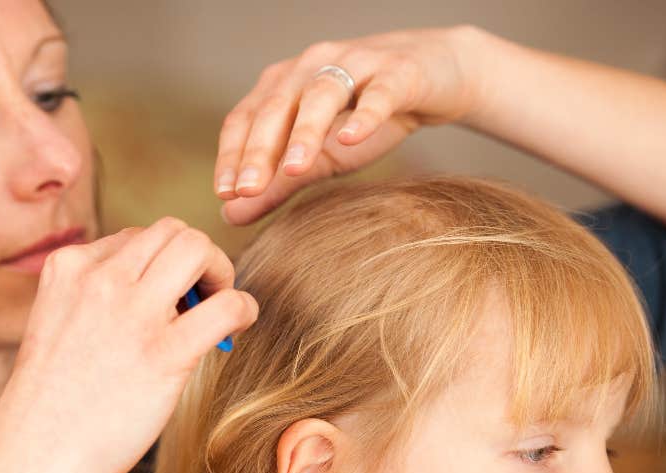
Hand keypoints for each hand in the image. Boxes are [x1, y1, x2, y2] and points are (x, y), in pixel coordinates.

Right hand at [0, 219, 258, 472]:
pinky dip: (242, 308)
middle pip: (171, 231)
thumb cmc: (49, 405)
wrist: (33, 458)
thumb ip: (95, 298)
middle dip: (196, 255)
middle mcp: (98, 279)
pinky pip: (226, 304)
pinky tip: (236, 328)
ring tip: (217, 305)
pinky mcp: (164, 353)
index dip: (159, 264)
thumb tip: (159, 294)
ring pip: (197, 247)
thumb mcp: (57, 326)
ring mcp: (131, 312)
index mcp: (68, 269)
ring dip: (220, 270)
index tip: (166, 296)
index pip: (132, 237)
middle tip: (202, 293)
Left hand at [216, 26, 490, 224]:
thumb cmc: (371, 117)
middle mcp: (312, 66)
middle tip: (246, 189)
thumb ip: (278, 184)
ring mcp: (355, 63)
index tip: (225, 194)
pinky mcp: (399, 71)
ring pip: (322, 94)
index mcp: (284, 85)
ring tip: (294, 169)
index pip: (246, 118)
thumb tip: (230, 215)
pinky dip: (364, 115)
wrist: (441, 77)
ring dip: (305, 132)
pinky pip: (379, 92)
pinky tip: (351, 138)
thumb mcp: (322, 157)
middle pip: (277, 106)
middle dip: (259, 149)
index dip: (232, 154)